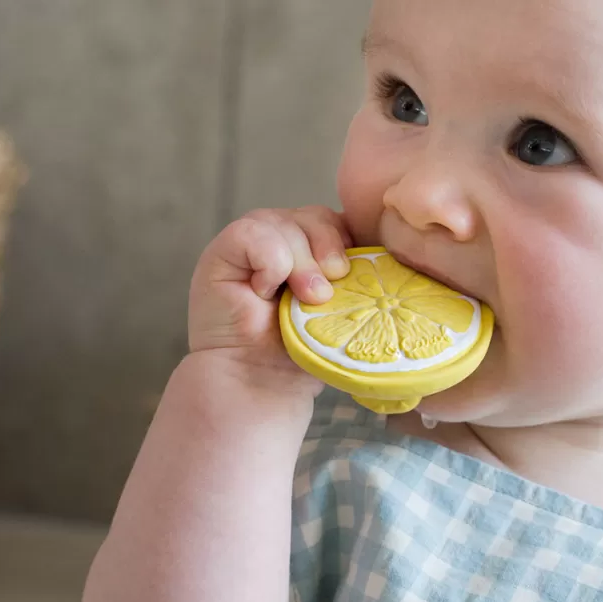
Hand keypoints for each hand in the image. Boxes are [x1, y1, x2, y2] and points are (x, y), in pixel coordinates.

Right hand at [187, 205, 352, 387]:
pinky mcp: (223, 252)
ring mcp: (251, 244)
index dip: (348, 243)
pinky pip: (253, 234)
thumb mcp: (338, 312)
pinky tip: (265, 292)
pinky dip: (270, 262)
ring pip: (286, 222)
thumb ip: (353, 280)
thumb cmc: (300, 354)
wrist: (260, 384)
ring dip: (302, 263)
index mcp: (312, 251)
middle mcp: (282, 240)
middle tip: (326, 294)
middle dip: (329, 250)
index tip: (351, 278)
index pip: (338, 221)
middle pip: (315, 216)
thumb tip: (379, 256)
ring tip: (304, 299)